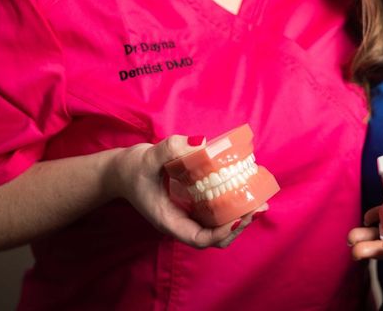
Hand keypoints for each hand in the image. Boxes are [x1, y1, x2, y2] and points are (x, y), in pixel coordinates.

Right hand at [108, 135, 266, 248]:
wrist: (122, 170)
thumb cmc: (132, 168)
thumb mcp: (148, 156)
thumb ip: (172, 148)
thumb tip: (202, 144)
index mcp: (169, 220)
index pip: (198, 239)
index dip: (221, 233)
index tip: (239, 217)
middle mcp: (181, 221)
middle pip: (214, 237)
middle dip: (238, 226)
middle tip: (258, 207)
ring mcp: (188, 213)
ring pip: (218, 226)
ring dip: (240, 217)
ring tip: (260, 201)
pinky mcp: (193, 202)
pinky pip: (216, 210)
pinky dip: (232, 204)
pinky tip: (246, 189)